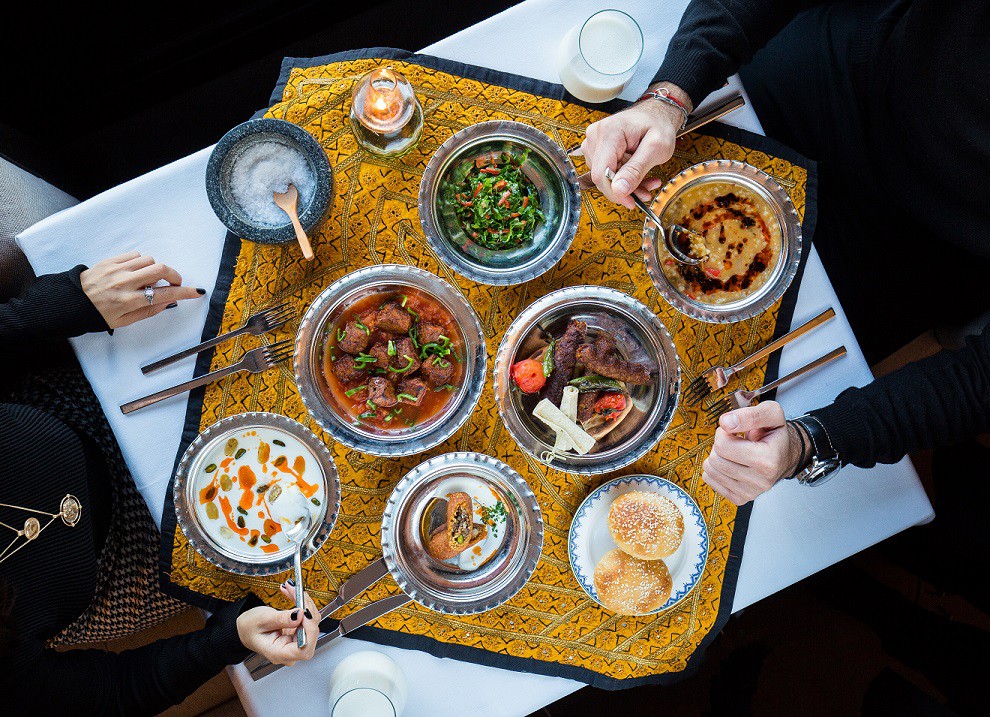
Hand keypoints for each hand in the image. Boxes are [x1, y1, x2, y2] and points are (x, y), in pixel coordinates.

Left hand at [80, 252, 204, 328]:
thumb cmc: (98, 315)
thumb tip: (169, 301)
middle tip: (173, 282)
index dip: (184, 292)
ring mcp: (117, 269)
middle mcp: (125, 283)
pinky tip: (135, 272)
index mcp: (129, 301)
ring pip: (149, 260)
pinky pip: (135, 255)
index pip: (164, 294)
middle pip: (160, 269)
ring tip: (147, 279)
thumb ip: (149, 311)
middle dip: (173, 275)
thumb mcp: (124, 321)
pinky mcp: (110, 260)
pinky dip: (141, 262)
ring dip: (154, 269)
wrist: (71, 302)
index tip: (197, 292)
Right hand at [236, 584, 319, 665]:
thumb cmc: (249, 628)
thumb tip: (301, 614)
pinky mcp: (299, 633)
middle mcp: (290, 651)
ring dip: (305, 603)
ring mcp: (296, 643)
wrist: (246, 628)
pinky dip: (303, 605)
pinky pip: (308, 619)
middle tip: (298, 592)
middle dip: (307, 610)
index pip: (304, 650)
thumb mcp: (262, 620)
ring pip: (311, 623)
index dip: (310, 631)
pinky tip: (294, 594)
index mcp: (279, 654)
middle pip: (311, 634)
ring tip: (292, 589)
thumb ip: (282, 619)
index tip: (305, 612)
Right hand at [581, 83, 689, 208]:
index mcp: (609, 132)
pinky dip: (624, 179)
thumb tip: (619, 190)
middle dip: (624, 189)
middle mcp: (595, 136)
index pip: (601, 173)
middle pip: (602, 177)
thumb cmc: (658, 125)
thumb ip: (637, 169)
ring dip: (626, 185)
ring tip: (648, 180)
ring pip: (604, 178)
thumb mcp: (656, 148)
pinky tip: (639, 177)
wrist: (656, 114)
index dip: (615, 193)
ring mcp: (593, 142)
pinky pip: (606, 172)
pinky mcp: (596, 149)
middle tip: (648, 191)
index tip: (632, 202)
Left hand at [701, 401, 804, 504]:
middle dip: (720, 445)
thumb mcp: (770, 413)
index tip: (735, 432)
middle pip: (715, 459)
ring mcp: (750, 493)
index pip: (722, 445)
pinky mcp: (740, 498)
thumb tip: (725, 423)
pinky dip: (715, 469)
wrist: (784, 455)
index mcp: (768, 460)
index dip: (724, 433)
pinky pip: (710, 480)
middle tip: (735, 442)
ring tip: (734, 452)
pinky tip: (730, 464)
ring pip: (711, 470)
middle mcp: (760, 481)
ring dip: (717, 456)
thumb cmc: (775, 434)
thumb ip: (749, 415)